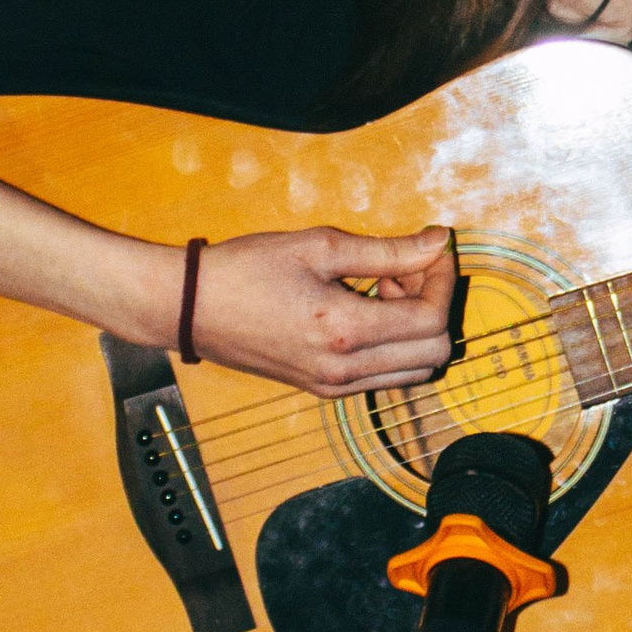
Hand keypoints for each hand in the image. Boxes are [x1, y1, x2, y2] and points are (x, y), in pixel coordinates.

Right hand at [185, 225, 457, 393]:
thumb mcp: (318, 247)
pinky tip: (363, 308)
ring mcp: (334, 386)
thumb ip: (386, 250)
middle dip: (434, 305)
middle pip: (435, 352)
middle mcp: (346, 371)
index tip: (430, 249)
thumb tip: (437, 242)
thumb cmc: (245, 270)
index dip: (442, 280)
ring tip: (383, 289)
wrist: (189, 309)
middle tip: (405, 269)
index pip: (432, 319)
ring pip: (415, 370)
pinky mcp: (324, 389)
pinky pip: (384, 375)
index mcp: (346, 333)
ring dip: (415, 329)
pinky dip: (392, 344)